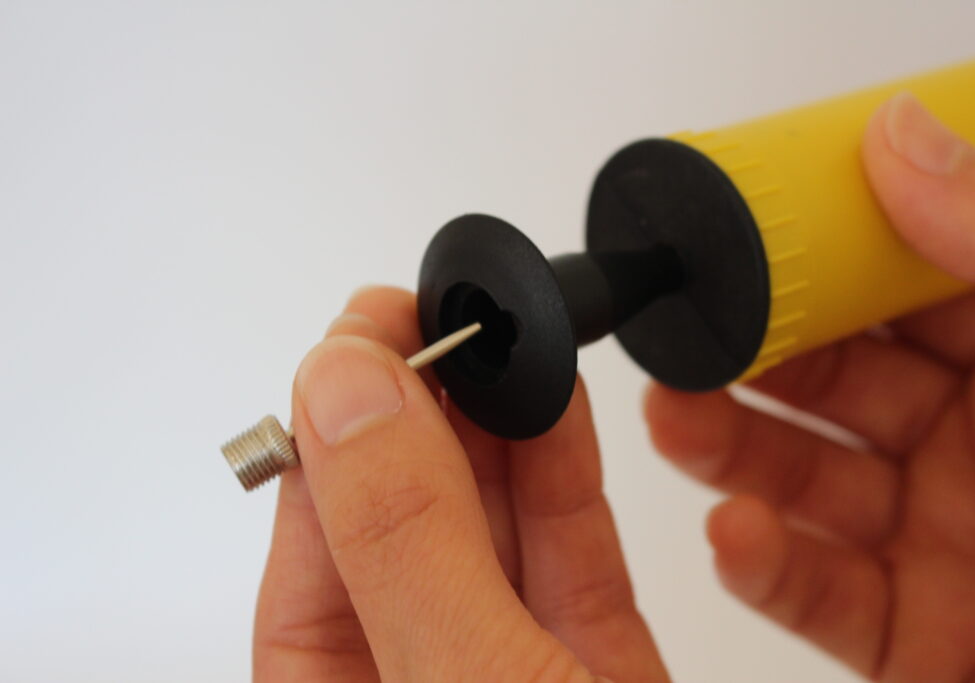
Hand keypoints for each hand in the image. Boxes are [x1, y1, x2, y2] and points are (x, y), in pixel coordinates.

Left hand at [252, 287, 668, 681]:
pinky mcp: (599, 668)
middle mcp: (424, 681)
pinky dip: (566, 474)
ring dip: (498, 427)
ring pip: (493, 529)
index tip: (360, 342)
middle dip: (422, 412)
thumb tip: (351, 394)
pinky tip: (554, 404)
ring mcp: (513, 670)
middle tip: (438, 318)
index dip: (331, 434)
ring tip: (501, 341)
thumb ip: (408, 544)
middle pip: (405, 527)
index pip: (312, 555)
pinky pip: (575, 556)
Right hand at [646, 92, 974, 681]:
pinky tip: (734, 529)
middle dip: (750, 354)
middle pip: (834, 384)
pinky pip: (816, 594)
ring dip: (726, 448)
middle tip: (688, 328)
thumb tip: (901, 135)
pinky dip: (761, 565)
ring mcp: (946, 545)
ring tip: (674, 414)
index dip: (824, 253)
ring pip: (803, 482)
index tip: (748, 228)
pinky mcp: (915, 637)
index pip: (905, 288)